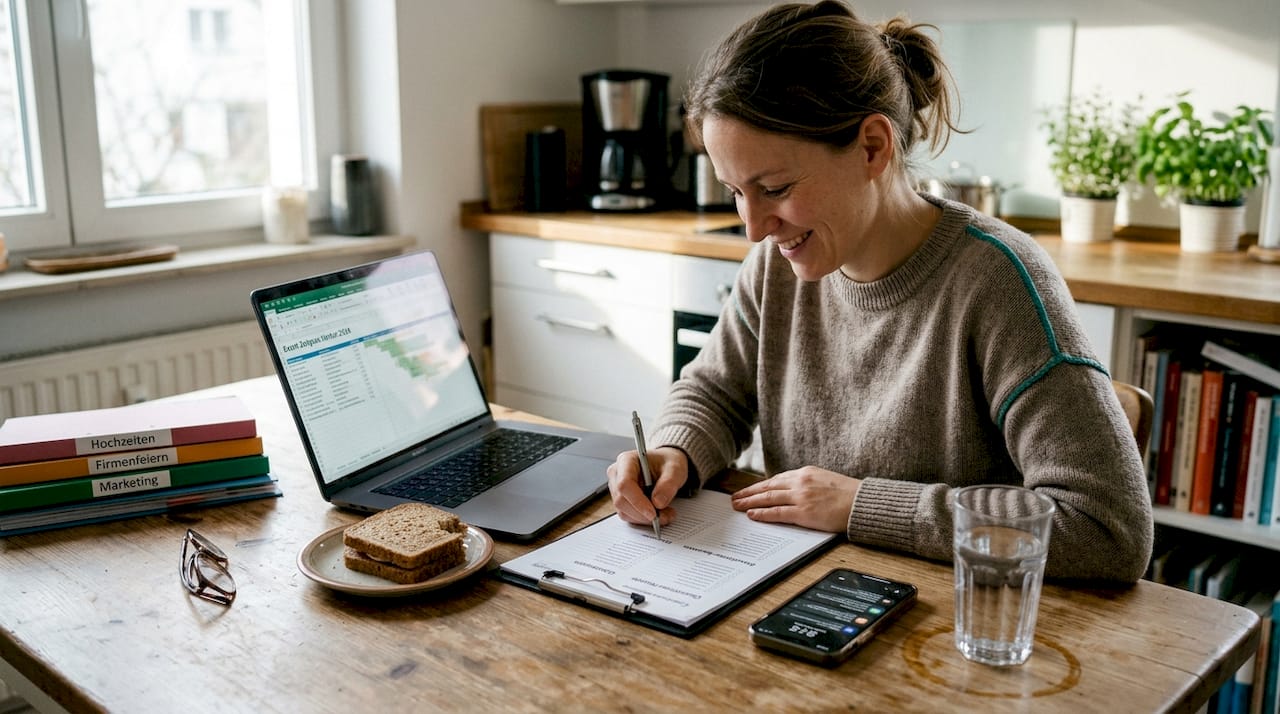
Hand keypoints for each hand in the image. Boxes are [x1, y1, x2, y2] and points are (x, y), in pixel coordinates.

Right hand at [607, 446, 688, 526]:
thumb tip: (658, 502)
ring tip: (666, 514)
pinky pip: (628, 515)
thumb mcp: (675, 469)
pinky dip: (643, 519)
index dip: (637, 501)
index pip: (624, 484)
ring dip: (644, 518)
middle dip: (643, 513)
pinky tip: (658, 514)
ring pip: (623, 511)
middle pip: (621, 500)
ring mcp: (617, 488)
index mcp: (626, 460)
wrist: (666, 466)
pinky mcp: (621, 500)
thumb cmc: (667, 462)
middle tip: (665, 516)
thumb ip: (668, 483)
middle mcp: (617, 474)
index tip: (653, 513)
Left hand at [731, 466, 858, 532]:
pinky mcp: (804, 512)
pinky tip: (752, 514)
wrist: (862, 503)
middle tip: (734, 498)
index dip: (759, 486)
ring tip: (737, 506)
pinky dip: (762, 513)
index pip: (776, 479)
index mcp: (805, 473)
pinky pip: (777, 513)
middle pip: (767, 487)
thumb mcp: (825, 480)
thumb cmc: (848, 494)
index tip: (749, 490)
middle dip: (749, 493)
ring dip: (750, 502)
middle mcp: (800, 482)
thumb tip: (792, 490)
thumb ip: (807, 483)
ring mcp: (801, 497)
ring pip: (768, 498)